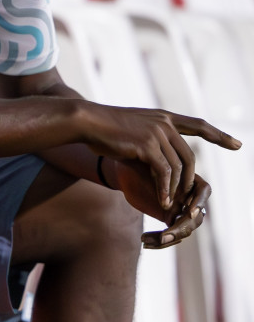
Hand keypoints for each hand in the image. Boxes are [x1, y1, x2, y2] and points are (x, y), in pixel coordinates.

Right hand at [81, 103, 238, 213]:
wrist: (85, 121)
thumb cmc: (104, 128)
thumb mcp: (133, 130)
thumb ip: (151, 140)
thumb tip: (160, 160)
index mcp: (163, 117)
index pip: (198, 125)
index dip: (218, 135)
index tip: (237, 145)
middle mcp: (164, 123)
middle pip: (189, 156)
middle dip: (190, 179)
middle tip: (190, 197)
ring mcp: (157, 133)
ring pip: (177, 168)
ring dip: (176, 189)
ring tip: (171, 204)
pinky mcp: (147, 146)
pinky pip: (164, 173)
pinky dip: (165, 189)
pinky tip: (163, 202)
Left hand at [105, 158, 212, 248]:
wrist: (126, 173)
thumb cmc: (136, 166)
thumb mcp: (146, 168)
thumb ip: (160, 175)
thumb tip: (165, 185)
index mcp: (189, 179)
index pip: (204, 190)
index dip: (199, 202)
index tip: (189, 212)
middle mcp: (190, 196)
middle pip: (195, 218)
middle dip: (180, 229)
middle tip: (163, 237)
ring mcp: (181, 209)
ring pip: (184, 230)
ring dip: (166, 239)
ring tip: (145, 240)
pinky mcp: (170, 218)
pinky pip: (171, 235)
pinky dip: (159, 241)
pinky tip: (144, 241)